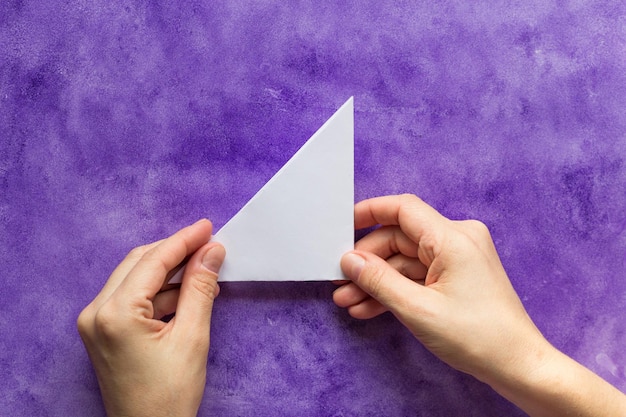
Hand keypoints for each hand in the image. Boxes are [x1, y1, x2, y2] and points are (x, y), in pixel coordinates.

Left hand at [77, 219, 224, 416]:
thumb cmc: (169, 396)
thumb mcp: (192, 337)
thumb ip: (200, 289)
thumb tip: (212, 252)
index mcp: (115, 314)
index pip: (152, 261)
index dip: (184, 241)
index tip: (208, 228)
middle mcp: (96, 313)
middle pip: (139, 263)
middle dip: (175, 251)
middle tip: (207, 243)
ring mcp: (95, 323)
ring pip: (134, 278)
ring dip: (168, 271)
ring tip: (203, 270)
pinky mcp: (102, 331)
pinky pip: (131, 297)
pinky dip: (158, 291)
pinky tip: (185, 292)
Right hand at [334, 195, 625, 416]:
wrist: (518, 366)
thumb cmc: (478, 337)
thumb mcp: (417, 309)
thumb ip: (379, 280)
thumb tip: (349, 260)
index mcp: (453, 238)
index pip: (403, 209)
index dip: (369, 213)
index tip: (343, 225)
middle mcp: (458, 240)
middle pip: (399, 238)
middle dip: (367, 263)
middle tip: (340, 282)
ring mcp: (458, 258)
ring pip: (404, 261)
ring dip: (377, 281)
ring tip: (348, 301)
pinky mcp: (457, 276)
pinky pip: (418, 275)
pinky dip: (395, 289)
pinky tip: (369, 306)